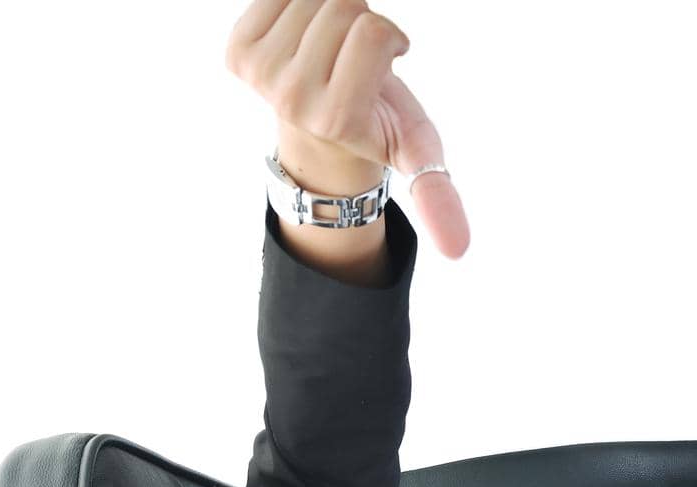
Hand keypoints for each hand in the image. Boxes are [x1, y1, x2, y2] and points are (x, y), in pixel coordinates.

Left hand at [226, 0, 468, 258]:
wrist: (318, 133)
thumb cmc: (378, 128)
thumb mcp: (417, 156)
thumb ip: (439, 199)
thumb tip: (459, 251)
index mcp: (337, 119)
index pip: (374, 32)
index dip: (390, 37)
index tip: (388, 63)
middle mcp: (291, 99)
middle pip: (343, 6)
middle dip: (360, 20)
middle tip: (355, 57)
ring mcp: (259, 74)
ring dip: (331, 12)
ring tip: (331, 48)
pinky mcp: (238, 51)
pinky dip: (300, 5)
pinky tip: (306, 35)